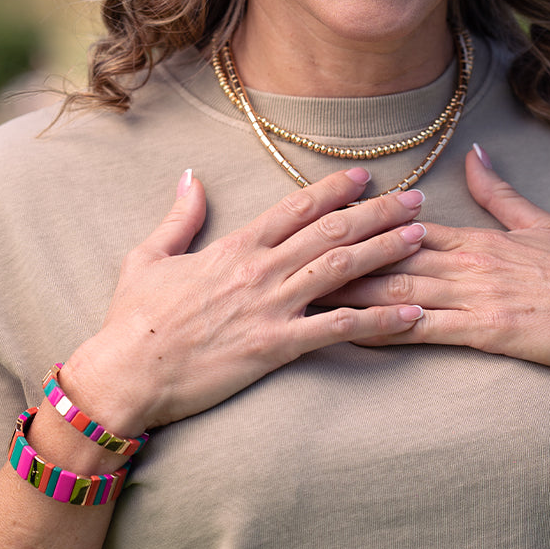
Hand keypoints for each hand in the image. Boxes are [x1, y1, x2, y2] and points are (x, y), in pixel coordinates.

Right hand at [65, 168, 428, 431]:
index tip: (365, 176)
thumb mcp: (147, 256)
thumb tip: (189, 176)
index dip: (334, 189)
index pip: (294, 207)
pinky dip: (379, 320)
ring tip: (422, 237)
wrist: (127, 372)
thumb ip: (179, 216)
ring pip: (342, 269)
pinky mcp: (276, 347)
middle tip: (416, 199)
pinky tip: (412, 314)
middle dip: (378, 211)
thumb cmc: (134, 318)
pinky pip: (338, 329)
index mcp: (234, 246)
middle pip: (331, 231)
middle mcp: (260, 270)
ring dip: (386, 250)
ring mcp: (271, 308)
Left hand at [320, 146, 549, 372]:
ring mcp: (475, 297)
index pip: (406, 226)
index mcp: (477, 238)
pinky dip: (386, 329)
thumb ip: (498, 191)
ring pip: (399, 290)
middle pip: (391, 256)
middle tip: (294, 257)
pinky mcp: (485, 332)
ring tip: (306, 291)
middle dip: (341, 257)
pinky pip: (425, 330)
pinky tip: (353, 332)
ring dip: (350, 291)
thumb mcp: (540, 222)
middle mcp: (468, 263)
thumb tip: (473, 152)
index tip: (321, 221)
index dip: (361, 223)